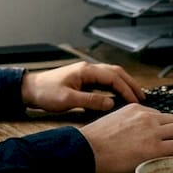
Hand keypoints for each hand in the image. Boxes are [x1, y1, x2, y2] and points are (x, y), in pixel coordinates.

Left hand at [20, 61, 143, 112]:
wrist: (29, 89)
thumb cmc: (45, 93)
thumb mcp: (68, 100)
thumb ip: (90, 101)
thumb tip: (111, 102)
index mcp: (86, 71)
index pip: (113, 77)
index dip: (126, 89)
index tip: (136, 101)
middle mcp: (88, 69)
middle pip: (116, 72)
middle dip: (130, 84)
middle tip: (142, 97)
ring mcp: (85, 73)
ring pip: (110, 75)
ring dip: (123, 84)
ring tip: (134, 96)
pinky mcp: (82, 80)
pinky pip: (103, 81)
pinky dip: (114, 87)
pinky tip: (117, 96)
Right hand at [79, 105, 172, 172]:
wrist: (86, 150)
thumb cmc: (93, 143)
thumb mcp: (112, 123)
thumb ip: (128, 126)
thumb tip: (134, 139)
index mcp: (136, 109)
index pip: (161, 116)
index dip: (171, 126)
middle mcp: (147, 117)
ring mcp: (153, 132)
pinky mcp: (155, 148)